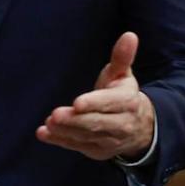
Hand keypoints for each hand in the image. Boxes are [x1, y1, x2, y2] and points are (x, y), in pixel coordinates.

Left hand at [36, 32, 155, 161]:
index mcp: (127, 102)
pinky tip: (44, 134)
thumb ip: (122, 57)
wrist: (140, 128)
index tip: (77, 102)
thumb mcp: (123, 75)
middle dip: (75, 120)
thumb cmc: (122, 94)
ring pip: (86, 136)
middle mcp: (121, 124)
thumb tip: (129, 35)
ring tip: (48, 124)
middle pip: (96, 123)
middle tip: (55, 114)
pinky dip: (60, 141)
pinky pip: (77, 146)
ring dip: (65, 131)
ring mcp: (109, 140)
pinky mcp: (97, 150)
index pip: (110, 103)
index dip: (94, 103)